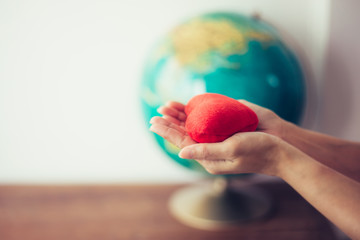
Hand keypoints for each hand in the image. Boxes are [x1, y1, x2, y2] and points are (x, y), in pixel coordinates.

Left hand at [149, 101, 286, 175]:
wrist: (280, 153)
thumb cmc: (258, 150)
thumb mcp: (231, 150)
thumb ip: (206, 151)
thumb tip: (181, 152)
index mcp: (209, 159)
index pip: (182, 143)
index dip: (167, 131)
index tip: (154, 121)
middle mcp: (210, 153)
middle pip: (185, 137)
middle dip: (170, 124)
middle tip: (155, 114)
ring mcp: (217, 145)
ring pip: (193, 132)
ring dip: (179, 121)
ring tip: (166, 111)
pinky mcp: (225, 139)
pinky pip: (205, 129)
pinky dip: (194, 120)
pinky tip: (187, 114)